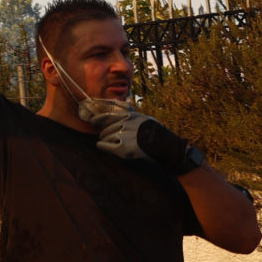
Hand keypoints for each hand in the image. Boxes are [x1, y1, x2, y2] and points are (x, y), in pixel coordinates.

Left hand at [81, 98, 202, 173]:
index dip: (98, 117)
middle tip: (109, 137)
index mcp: (132, 115)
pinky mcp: (124, 148)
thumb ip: (130, 116)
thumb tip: (112, 117)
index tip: (92, 119)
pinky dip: (104, 146)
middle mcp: (127, 123)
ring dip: (107, 140)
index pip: (109, 113)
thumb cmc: (157, 135)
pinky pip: (105, 145)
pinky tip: (106, 147)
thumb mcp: (144, 119)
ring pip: (105, 136)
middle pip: (106, 127)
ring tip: (117, 144)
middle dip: (105, 132)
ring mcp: (125, 135)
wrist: (168, 149)